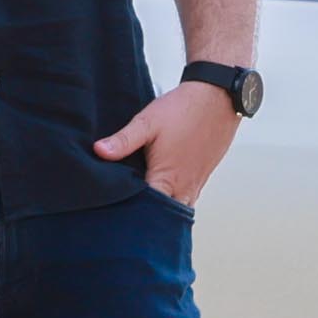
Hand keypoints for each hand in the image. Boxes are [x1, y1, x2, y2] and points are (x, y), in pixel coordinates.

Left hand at [94, 75, 241, 206]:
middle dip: (146, 219)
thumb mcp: (147, 122)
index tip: (115, 215)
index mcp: (167, 179)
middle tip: (126, 216)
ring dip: (162, 212)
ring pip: (177, 211)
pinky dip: (174, 201)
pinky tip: (161, 192)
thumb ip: (123, 140)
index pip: (147, 213)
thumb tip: (99, 152)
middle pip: (164, 218)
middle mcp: (184, 188)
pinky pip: (187, 199)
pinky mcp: (202, 178)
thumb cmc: (184, 109)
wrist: (217, 98)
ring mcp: (195, 185)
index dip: (130, 216)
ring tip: (142, 208)